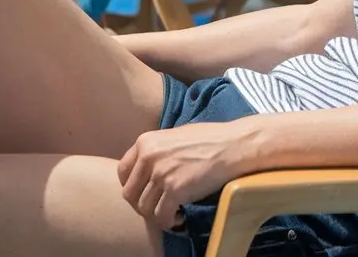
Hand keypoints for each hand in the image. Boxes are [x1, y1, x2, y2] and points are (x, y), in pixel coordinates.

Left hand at [118, 121, 252, 229]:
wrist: (234, 145)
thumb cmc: (211, 139)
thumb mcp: (175, 136)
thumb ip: (157, 150)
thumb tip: (148, 169)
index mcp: (146, 141)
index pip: (122, 171)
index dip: (132, 186)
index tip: (144, 193)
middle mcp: (149, 157)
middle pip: (130, 193)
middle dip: (142, 204)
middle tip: (158, 207)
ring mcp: (161, 173)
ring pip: (144, 208)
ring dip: (156, 215)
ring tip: (171, 213)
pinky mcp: (175, 189)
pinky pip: (161, 216)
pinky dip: (168, 222)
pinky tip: (180, 217)